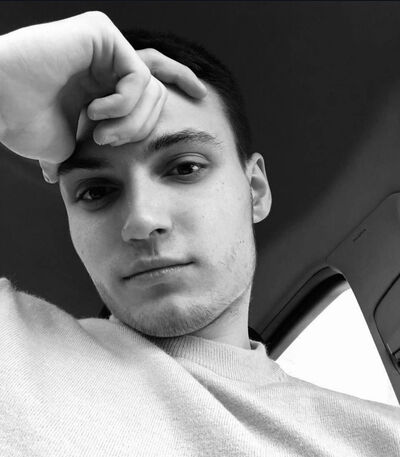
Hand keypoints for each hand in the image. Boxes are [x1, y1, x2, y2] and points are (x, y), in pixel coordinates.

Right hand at [0, 12, 205, 180]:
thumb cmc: (24, 123)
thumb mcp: (70, 144)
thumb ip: (86, 149)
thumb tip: (66, 173)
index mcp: (105, 83)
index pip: (153, 79)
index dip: (180, 81)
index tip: (202, 95)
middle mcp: (108, 62)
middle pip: (157, 94)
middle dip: (141, 127)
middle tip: (107, 140)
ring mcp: (105, 46)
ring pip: (151, 90)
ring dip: (129, 122)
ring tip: (99, 132)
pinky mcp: (100, 33)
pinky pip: (137, 78)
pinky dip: (122, 105)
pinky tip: (95, 113)